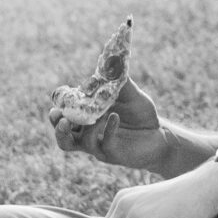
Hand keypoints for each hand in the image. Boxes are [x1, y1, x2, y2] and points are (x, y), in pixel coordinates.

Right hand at [51, 74, 168, 172]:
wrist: (160, 134)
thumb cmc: (140, 114)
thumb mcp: (130, 94)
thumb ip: (119, 81)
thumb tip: (112, 63)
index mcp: (86, 118)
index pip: (63, 114)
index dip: (58, 106)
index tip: (62, 92)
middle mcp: (88, 134)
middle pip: (62, 135)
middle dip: (57, 124)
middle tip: (58, 115)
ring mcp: (98, 146)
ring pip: (77, 144)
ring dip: (85, 127)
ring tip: (98, 116)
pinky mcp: (113, 154)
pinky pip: (105, 144)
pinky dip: (108, 129)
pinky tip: (115, 117)